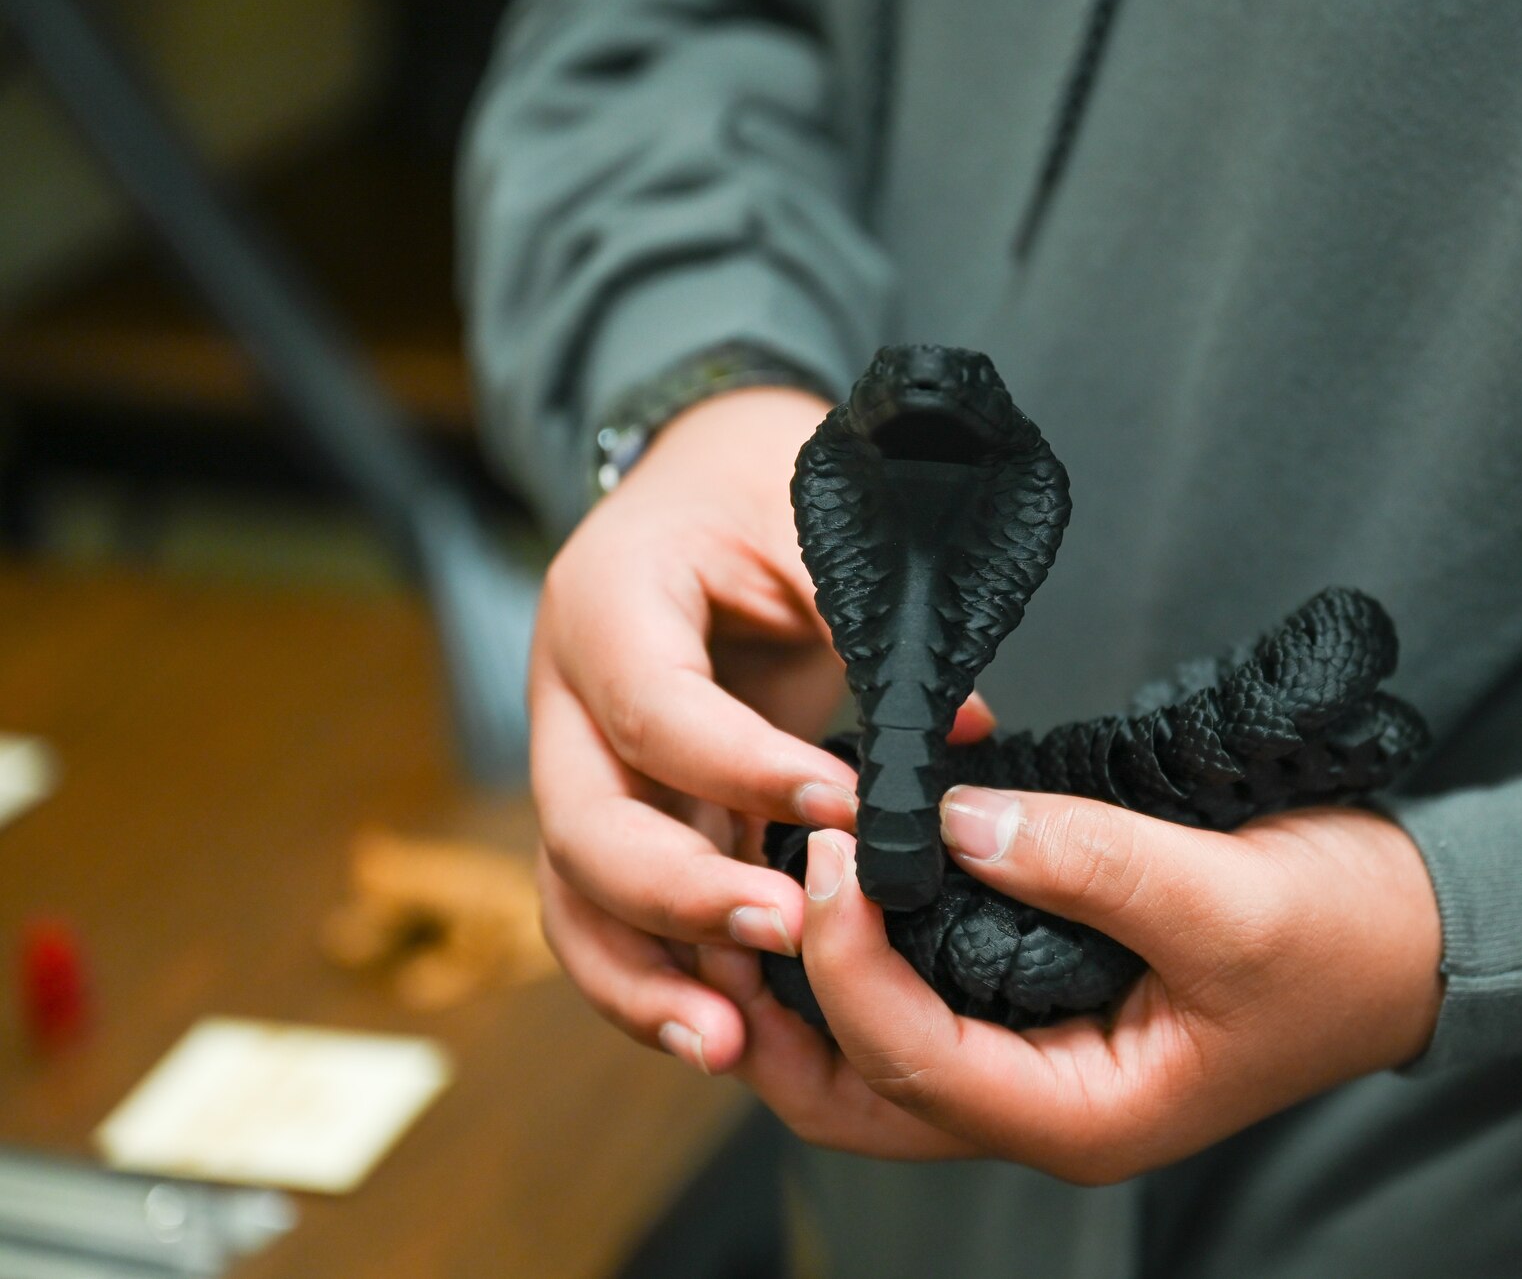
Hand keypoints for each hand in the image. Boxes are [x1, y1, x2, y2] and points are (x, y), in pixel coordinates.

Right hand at [530, 387, 859, 1071]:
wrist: (707, 473)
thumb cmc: (767, 486)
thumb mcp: (818, 523)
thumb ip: (874, 625)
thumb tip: (953, 736)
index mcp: (611, 601)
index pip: (655, 707)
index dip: (743, 766)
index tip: (845, 805)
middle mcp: (567, 695)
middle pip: (584, 825)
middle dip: (681, 897)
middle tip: (786, 935)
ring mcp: (582, 766)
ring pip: (577, 895)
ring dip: (646, 976)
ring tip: (729, 1049)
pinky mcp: (623, 815)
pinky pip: (614, 913)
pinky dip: (658, 976)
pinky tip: (725, 1036)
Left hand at [700, 790, 1444, 1182]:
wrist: (1418, 936)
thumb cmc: (1345, 938)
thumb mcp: (1229, 899)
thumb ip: (1088, 864)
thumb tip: (952, 820)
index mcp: (1082, 1116)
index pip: (913, 1062)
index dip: (848, 959)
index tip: (831, 848)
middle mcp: (1041, 1106)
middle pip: (856, 1097)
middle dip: (779, 1011)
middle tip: (733, 901)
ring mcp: (1034, 1061)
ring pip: (873, 1058)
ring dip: (806, 983)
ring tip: (763, 884)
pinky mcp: (1038, 1006)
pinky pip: (919, 1000)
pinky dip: (866, 951)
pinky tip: (844, 876)